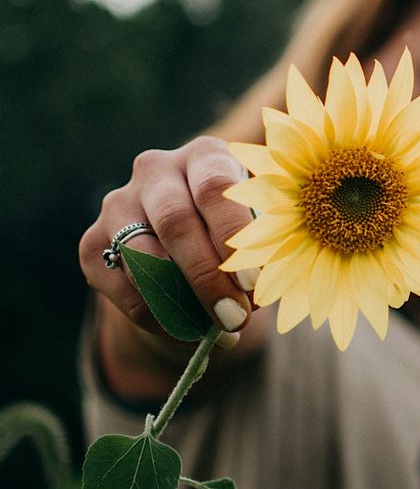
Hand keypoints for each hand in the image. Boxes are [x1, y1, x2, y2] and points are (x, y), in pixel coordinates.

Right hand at [80, 136, 254, 338]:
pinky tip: (189, 333)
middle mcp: (156, 170)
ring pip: (142, 256)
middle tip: (235, 316)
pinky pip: (122, 286)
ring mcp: (118, 204)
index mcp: (205, 155)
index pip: (215, 188)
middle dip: (207, 277)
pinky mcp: (92, 242)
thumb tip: (254, 293)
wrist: (191, 242)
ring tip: (218, 330)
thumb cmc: (240, 230)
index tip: (253, 283)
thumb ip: (259, 248)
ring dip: (181, 302)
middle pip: (175, 222)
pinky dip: (158, 317)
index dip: (233, 237)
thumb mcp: (259, 227)